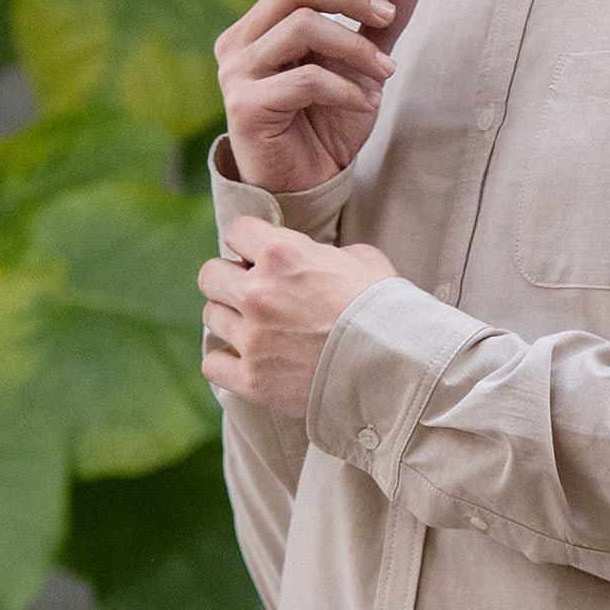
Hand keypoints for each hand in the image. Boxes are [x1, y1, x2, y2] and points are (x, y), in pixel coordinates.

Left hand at [200, 216, 399, 416]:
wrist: (398, 366)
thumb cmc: (387, 309)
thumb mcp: (363, 260)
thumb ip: (324, 254)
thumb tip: (313, 259)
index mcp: (283, 253)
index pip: (238, 230)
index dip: (250, 241)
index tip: (260, 255)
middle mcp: (259, 292)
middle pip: (210, 274)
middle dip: (230, 279)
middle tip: (254, 293)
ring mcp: (253, 337)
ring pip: (211, 317)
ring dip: (231, 319)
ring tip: (258, 328)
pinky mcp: (253, 379)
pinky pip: (212, 364)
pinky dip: (226, 362)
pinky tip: (247, 360)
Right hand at [213, 0, 423, 192]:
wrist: (305, 187)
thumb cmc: (325, 125)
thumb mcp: (362, 67)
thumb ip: (381, 23)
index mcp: (261, 24)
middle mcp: (240, 41)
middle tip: (391, 17)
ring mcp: (237, 73)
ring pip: (301, 28)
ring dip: (355, 47)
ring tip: (386, 74)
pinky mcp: (245, 106)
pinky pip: (305, 80)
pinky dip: (345, 87)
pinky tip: (366, 103)